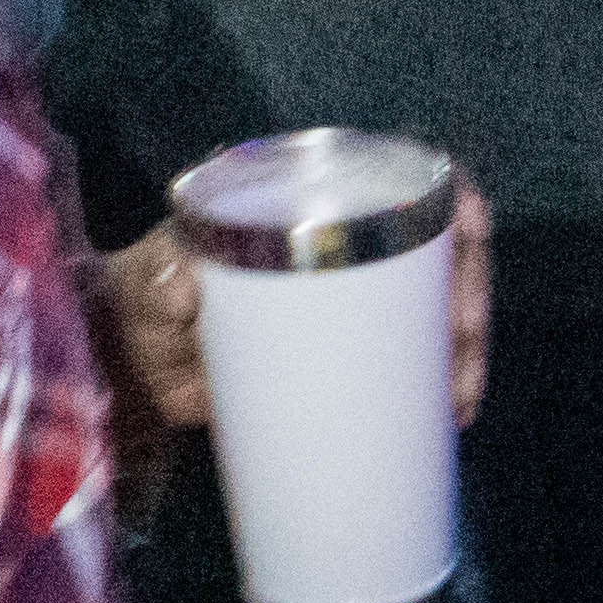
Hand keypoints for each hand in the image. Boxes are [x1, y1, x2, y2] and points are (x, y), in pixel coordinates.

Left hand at [99, 177, 493, 435]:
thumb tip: (181, 282)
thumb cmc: (143, 294)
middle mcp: (343, 248)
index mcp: (307, 205)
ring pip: (432, 313)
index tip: (470, 231)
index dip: (450, 200)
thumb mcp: (150, 281)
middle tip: (462, 346)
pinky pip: (407, 366)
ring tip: (460, 398)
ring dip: (463, 351)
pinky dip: (437, 389)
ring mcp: (349, 307)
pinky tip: (453, 416)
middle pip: (435, 255)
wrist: (132, 357)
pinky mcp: (343, 361)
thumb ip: (159, 280)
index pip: (402, 185)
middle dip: (467, 295)